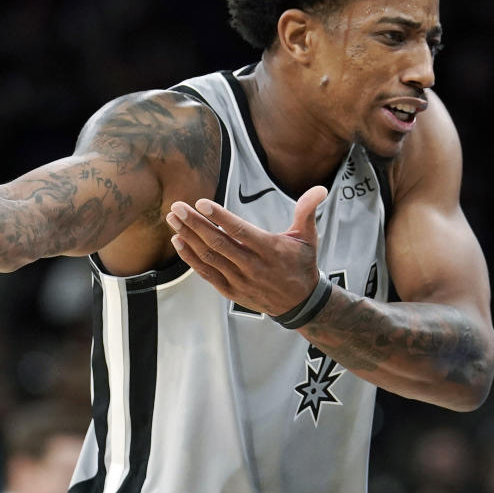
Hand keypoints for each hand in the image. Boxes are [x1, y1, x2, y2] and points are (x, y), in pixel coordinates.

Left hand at [166, 186, 327, 315]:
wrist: (300, 304)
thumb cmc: (302, 266)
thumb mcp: (308, 238)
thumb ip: (307, 211)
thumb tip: (320, 188)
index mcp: (270, 250)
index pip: (240, 231)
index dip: (219, 217)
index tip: (201, 204)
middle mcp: (252, 266)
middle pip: (218, 242)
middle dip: (194, 223)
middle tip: (176, 207)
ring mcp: (240, 280)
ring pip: (209, 256)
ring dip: (188, 237)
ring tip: (173, 220)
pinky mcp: (231, 290)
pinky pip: (207, 273)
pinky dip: (191, 258)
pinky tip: (178, 242)